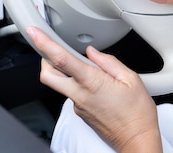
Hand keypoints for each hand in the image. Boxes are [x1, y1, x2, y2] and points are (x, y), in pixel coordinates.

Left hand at [26, 26, 161, 152]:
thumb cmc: (137, 112)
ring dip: (64, 71)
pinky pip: (72, 93)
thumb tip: (93, 52)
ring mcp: (77, 106)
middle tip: (53, 48)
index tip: (34, 33)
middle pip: (48, 75)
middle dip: (44, 59)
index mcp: (93, 83)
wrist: (136, 138)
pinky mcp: (80, 112)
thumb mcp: (131, 79)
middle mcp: (80, 95)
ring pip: (59, 84)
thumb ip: (109, 62)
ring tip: (86, 67)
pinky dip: (78, 84)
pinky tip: (97, 85)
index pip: (61, 60)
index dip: (45, 44)